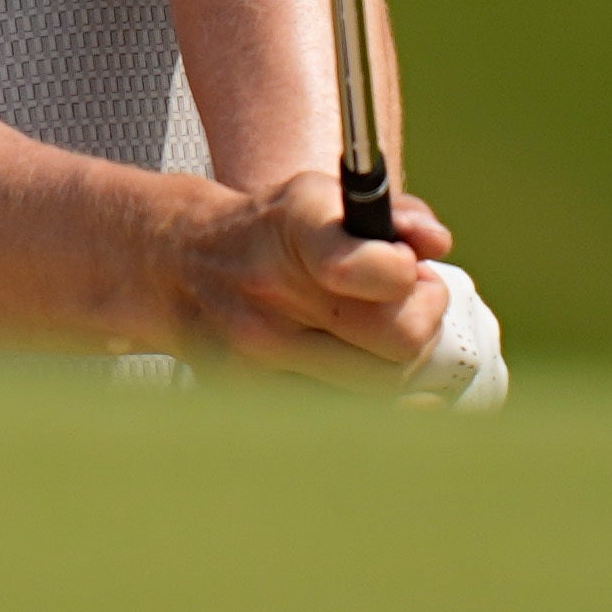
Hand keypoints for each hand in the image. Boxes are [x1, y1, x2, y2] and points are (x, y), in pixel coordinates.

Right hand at [159, 173, 456, 387]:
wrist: (175, 264)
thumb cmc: (270, 231)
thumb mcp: (324, 199)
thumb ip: (396, 213)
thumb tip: (435, 245)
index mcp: (292, 230)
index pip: (380, 271)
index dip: (409, 273)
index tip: (404, 265)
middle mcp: (268, 294)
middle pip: (401, 340)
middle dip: (424, 319)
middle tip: (409, 301)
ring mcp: (256, 352)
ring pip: (384, 385)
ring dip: (400, 359)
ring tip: (380, 331)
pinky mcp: (251, 393)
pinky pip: (348, 413)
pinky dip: (372, 395)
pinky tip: (362, 365)